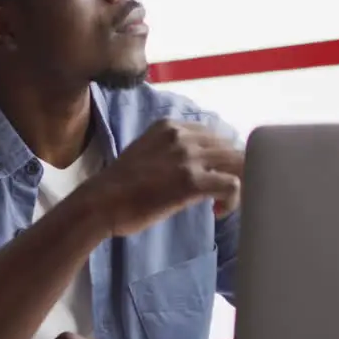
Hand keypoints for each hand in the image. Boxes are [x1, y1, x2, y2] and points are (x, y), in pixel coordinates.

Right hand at [85, 119, 243, 236]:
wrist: (100, 203)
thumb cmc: (120, 186)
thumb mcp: (147, 153)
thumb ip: (172, 151)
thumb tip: (199, 163)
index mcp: (170, 126)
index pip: (215, 135)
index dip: (221, 159)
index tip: (214, 178)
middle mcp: (182, 135)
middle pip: (231, 147)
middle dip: (234, 172)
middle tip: (224, 194)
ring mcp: (187, 157)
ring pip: (238, 162)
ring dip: (237, 185)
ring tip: (222, 203)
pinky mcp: (191, 181)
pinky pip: (232, 184)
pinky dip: (233, 200)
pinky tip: (218, 211)